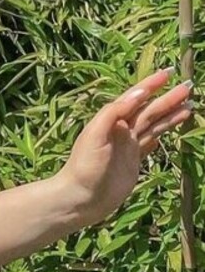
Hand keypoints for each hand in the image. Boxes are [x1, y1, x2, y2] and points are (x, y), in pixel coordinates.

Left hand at [54, 67, 193, 226]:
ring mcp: (128, 146)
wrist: (81, 198)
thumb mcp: (95, 134)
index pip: (135, 98)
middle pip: (149, 110)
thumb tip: (138, 94)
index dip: (151, 85)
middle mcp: (121, 130)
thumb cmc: (85, 166)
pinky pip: (150, 143)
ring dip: (170, 115)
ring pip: (154, 125)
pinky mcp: (133, 161)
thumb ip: (114, 112)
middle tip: (189, 87)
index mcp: (112, 120)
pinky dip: (160, 135)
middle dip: (168, 99)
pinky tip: (170, 129)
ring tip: (189, 107)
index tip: (169, 73)